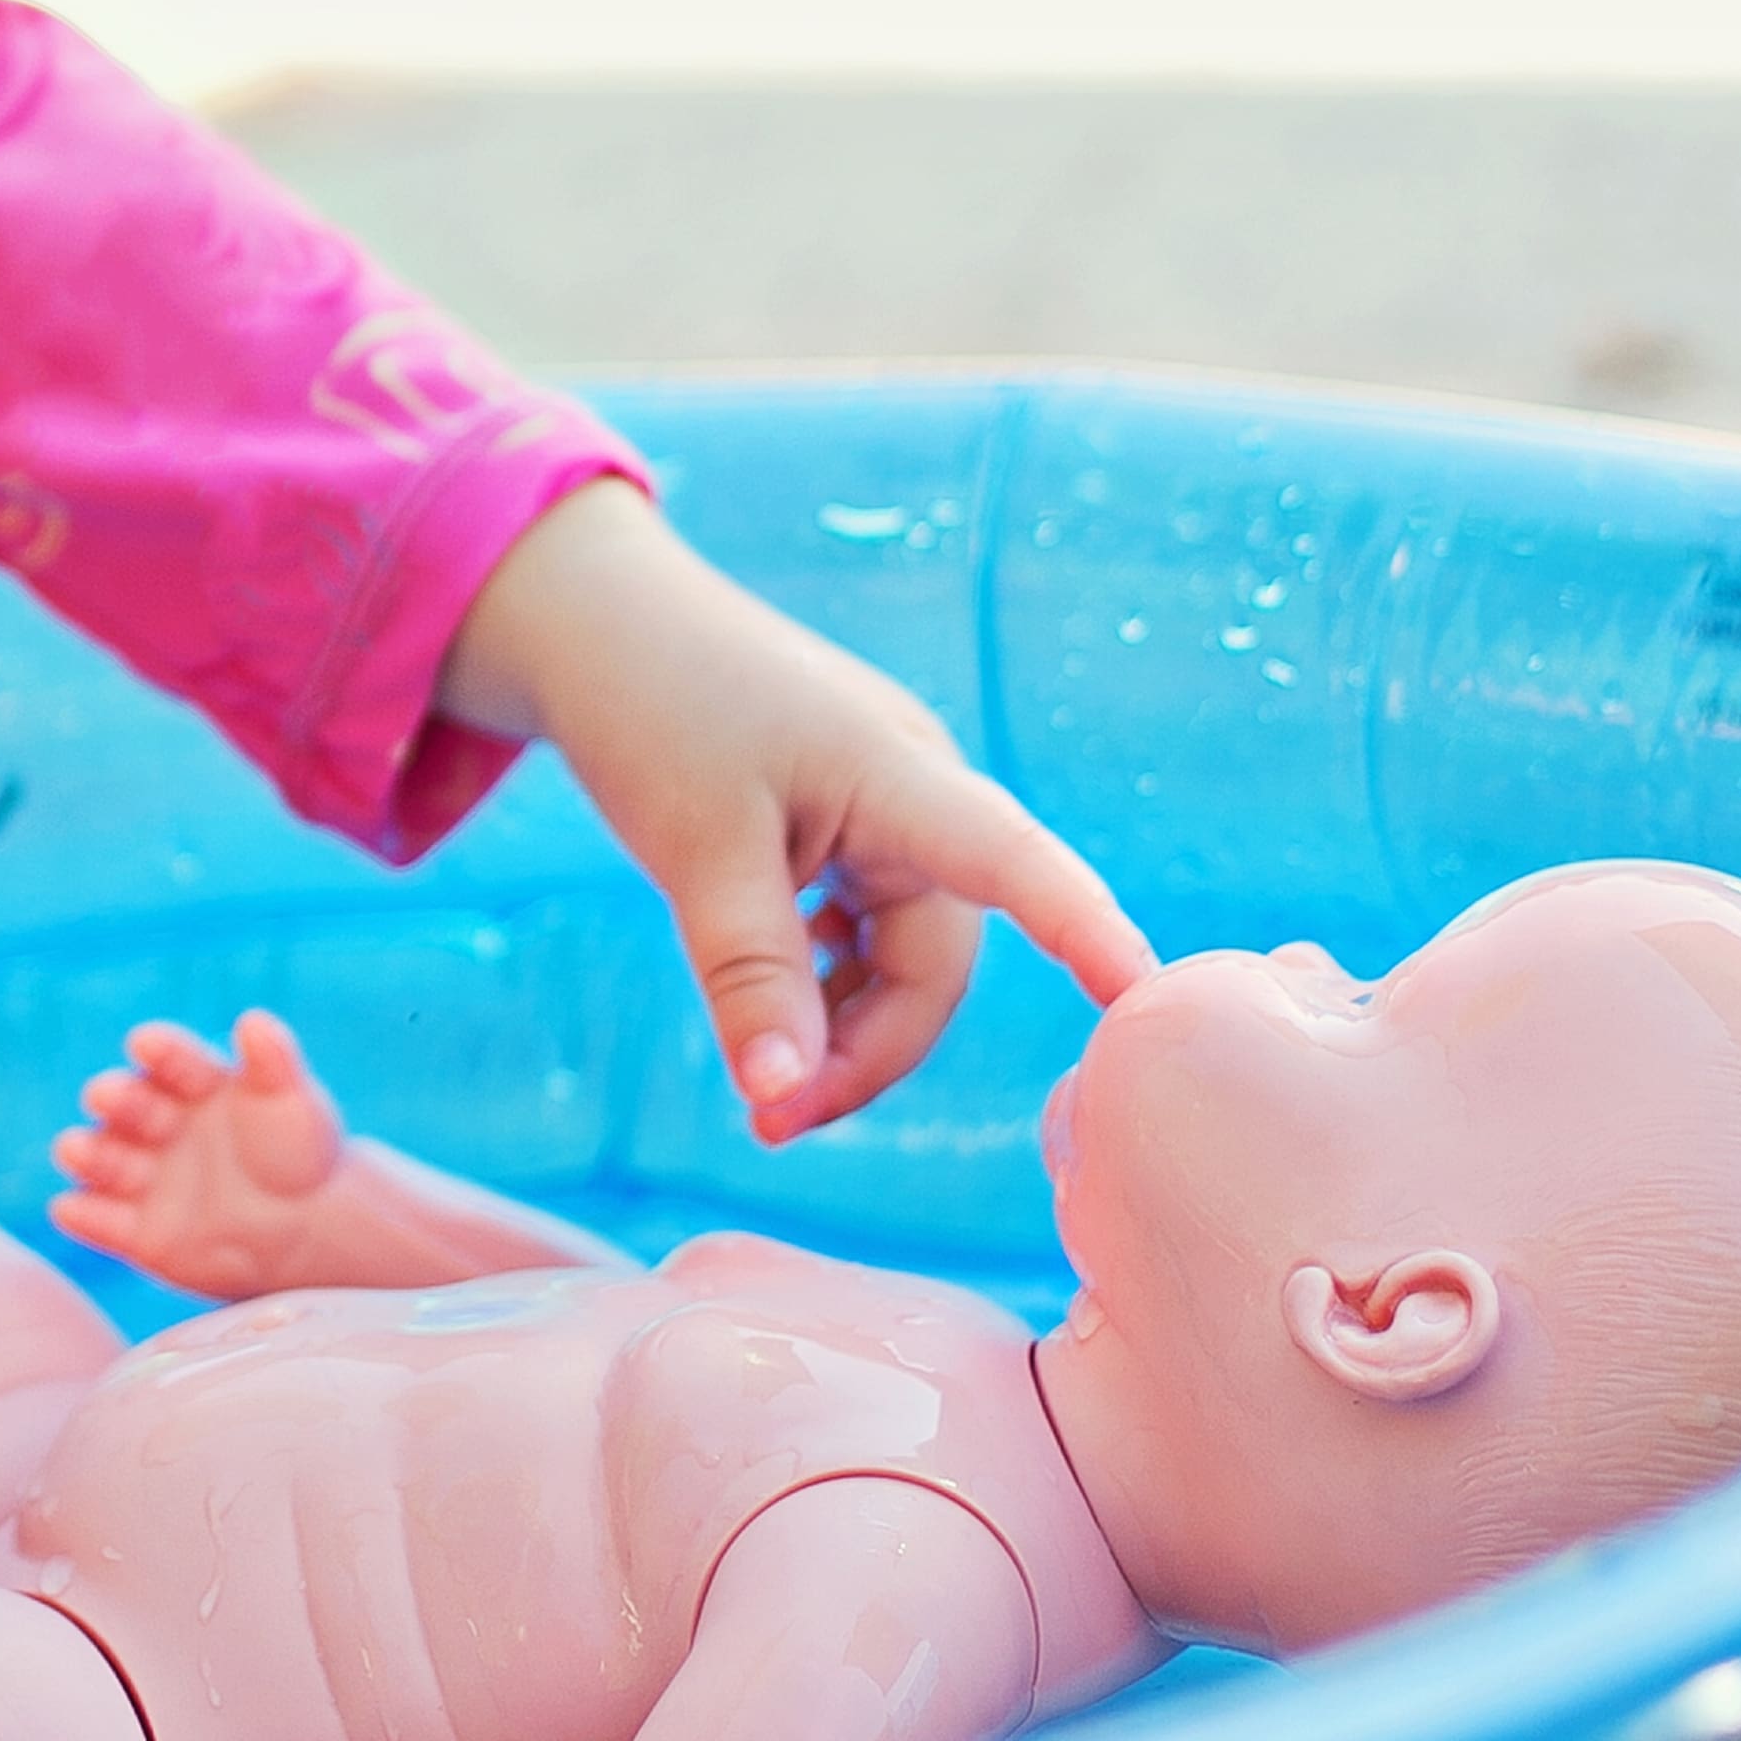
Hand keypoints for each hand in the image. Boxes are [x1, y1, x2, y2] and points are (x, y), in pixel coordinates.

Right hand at [47, 1013, 345, 1296]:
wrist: (306, 1230)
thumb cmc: (300, 1154)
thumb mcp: (297, 1105)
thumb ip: (274, 1063)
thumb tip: (254, 1022)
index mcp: (194, 1082)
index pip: (174, 1060)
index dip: (160, 1051)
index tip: (146, 1043)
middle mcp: (157, 1123)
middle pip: (128, 1105)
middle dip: (114, 1099)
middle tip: (105, 1096)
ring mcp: (141, 1175)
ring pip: (102, 1159)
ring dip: (85, 1152)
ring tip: (76, 1150)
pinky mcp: (134, 1230)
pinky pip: (101, 1221)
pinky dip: (82, 1215)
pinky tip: (70, 1210)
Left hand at [442, 482, 1155, 1143]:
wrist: (595, 619)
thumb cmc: (651, 705)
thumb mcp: (695, 848)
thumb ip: (751, 977)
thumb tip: (786, 1101)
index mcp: (903, 778)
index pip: (1018, 866)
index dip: (1085, 934)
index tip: (1144, 996)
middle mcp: (913, 796)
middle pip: (932, 962)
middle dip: (866, 1051)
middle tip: (774, 1121)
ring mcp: (880, 812)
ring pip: (897, 957)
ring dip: (841, 1028)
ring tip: (765, 1086)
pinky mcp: (841, 825)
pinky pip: (861, 931)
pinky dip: (820, 982)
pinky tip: (770, 1000)